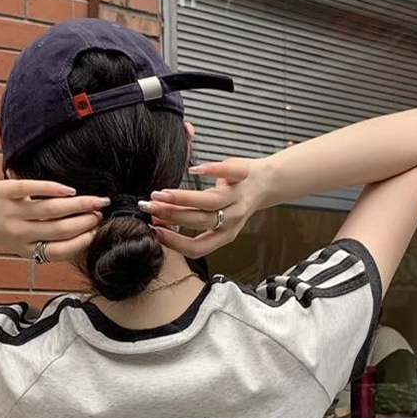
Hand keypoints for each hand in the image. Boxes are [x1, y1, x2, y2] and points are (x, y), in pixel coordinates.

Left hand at [0, 179, 109, 261]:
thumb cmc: (2, 228)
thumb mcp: (22, 243)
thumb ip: (47, 240)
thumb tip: (84, 235)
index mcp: (27, 249)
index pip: (60, 251)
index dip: (82, 243)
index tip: (98, 233)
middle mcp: (21, 233)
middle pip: (62, 229)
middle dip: (87, 222)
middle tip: (102, 213)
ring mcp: (13, 212)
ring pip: (53, 210)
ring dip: (80, 205)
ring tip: (96, 200)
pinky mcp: (6, 191)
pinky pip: (33, 189)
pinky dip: (54, 189)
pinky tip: (70, 190)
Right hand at [141, 157, 266, 257]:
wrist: (266, 182)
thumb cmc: (234, 201)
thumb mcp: (214, 217)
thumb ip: (189, 220)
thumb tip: (156, 222)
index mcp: (224, 234)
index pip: (198, 247)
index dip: (174, 242)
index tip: (154, 232)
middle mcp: (232, 218)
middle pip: (200, 222)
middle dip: (171, 216)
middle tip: (150, 208)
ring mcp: (239, 197)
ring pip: (209, 203)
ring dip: (182, 199)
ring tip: (161, 194)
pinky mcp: (244, 176)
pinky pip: (230, 174)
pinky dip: (212, 171)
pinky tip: (194, 171)